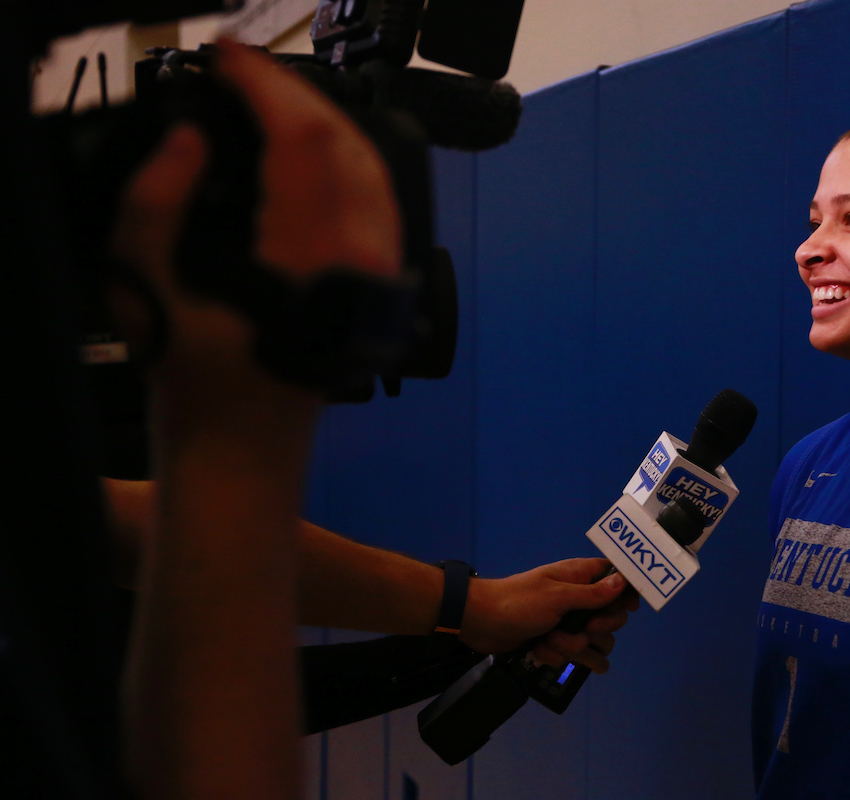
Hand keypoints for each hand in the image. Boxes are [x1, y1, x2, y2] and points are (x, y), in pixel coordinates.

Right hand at [109, 40, 400, 412]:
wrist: (248, 442)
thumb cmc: (201, 381)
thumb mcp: (149, 290)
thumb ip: (156, 204)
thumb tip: (188, 142)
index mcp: (307, 257)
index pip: (303, 141)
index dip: (267, 87)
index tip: (230, 63)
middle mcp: (358, 259)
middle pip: (345, 142)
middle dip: (295, 95)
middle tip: (244, 75)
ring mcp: (377, 271)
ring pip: (370, 166)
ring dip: (324, 122)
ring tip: (272, 101)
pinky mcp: (379, 279)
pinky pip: (378, 198)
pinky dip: (346, 159)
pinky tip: (312, 151)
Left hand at [460, 558, 639, 672]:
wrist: (481, 623)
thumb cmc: (519, 602)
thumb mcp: (557, 597)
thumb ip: (592, 593)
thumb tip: (623, 580)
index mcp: (580, 577)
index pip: (618, 579)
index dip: (627, 593)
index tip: (628, 608)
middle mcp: (579, 600)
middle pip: (612, 619)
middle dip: (598, 630)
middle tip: (584, 629)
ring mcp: (569, 624)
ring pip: (596, 644)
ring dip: (575, 649)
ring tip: (552, 642)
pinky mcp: (557, 644)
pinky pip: (574, 658)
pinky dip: (557, 657)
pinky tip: (540, 651)